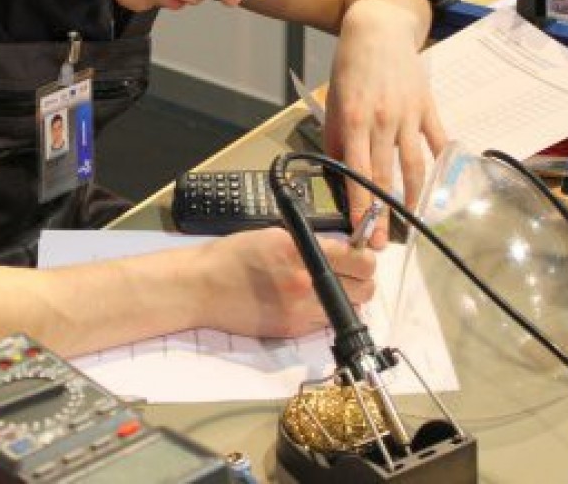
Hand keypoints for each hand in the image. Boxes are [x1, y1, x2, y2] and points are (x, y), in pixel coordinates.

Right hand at [189, 227, 375, 337]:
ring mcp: (301, 311)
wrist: (201, 287)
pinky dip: (325, 313)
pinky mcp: (292, 330)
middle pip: (364, 289)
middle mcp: (306, 283)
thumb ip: (310, 244)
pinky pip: (325, 324)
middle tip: (349, 273)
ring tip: (329, 289)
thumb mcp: (274, 236)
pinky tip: (308, 302)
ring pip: (350, 310)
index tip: (359, 256)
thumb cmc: (232, 256)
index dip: (365, 258)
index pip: (359, 260)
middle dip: (362, 280)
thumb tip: (341, 251)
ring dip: (346, 299)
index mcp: (300, 252)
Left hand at [326, 0, 446, 248]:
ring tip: (409, 224)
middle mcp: (383, 120)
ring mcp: (409, 115)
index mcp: (355, 120)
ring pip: (414, 165)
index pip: (357, 173)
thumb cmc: (350, 66)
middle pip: (384, 176)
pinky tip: (442, 188)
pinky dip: (441, 165)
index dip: (360, 205)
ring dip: (412, 198)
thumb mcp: (334, 101)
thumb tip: (340, 173)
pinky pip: (437, 141)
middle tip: (380, 243)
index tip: (360, 231)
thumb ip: (337, 139)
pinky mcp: (428, 107)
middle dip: (382, 213)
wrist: (378, 29)